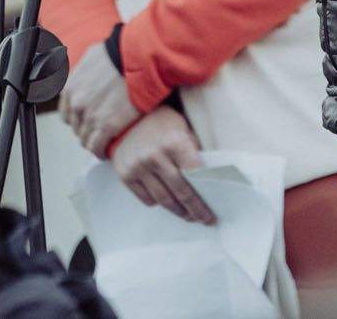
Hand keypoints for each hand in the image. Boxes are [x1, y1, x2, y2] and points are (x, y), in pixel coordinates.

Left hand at [59, 41, 141, 156]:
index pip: (66, 114)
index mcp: (70, 88)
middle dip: (87, 130)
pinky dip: (101, 151)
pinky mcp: (107, 127)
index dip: (78, 119)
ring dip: (94, 142)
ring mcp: (91, 117)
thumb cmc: (120, 54)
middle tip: (99, 131)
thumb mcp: (91, 58)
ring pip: (86, 140)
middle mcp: (77, 104)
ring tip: (104, 142)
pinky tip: (107, 151)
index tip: (87, 121)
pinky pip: (98, 147)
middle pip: (76, 128)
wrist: (138, 60)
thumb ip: (82, 73)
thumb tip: (82, 79)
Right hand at [111, 106, 215, 224]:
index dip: (204, 198)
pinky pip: (146, 198)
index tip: (211, 213)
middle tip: (204, 219)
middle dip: (195, 210)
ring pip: (163, 199)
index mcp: (174, 142)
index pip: (195, 176)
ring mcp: (138, 166)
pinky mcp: (125, 174)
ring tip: (188, 216)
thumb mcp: (184, 130)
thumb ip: (194, 154)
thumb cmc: (164, 124)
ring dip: (178, 211)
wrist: (128, 118)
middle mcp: (155, 155)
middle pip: (180, 192)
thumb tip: (209, 184)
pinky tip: (168, 204)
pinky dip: (158, 204)